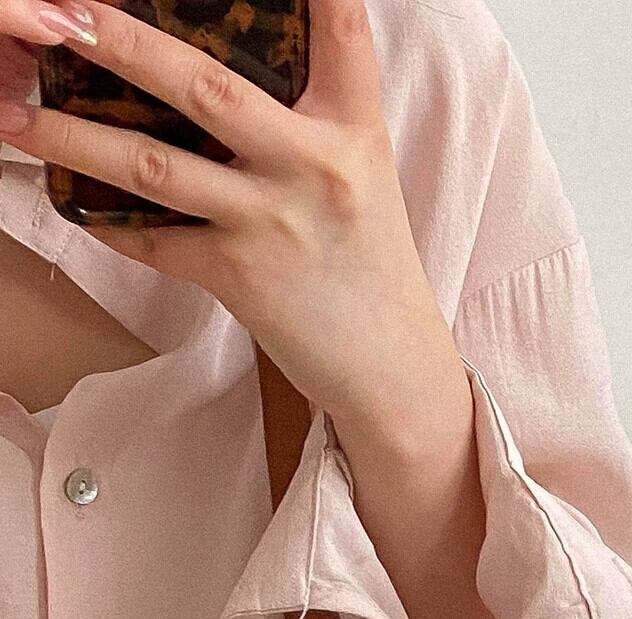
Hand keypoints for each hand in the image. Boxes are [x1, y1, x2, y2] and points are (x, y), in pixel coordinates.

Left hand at [0, 0, 453, 428]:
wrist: (392, 370)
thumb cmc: (372, 271)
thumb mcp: (362, 178)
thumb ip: (313, 120)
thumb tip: (230, 80)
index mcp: (353, 130)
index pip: (340, 32)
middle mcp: (312, 165)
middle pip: (204, 85)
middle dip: (122, 41)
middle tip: (59, 11)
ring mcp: (270, 221)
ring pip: (152, 165)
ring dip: (72, 134)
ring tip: (15, 111)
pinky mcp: (239, 276)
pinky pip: (154, 241)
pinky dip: (108, 223)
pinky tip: (71, 200)